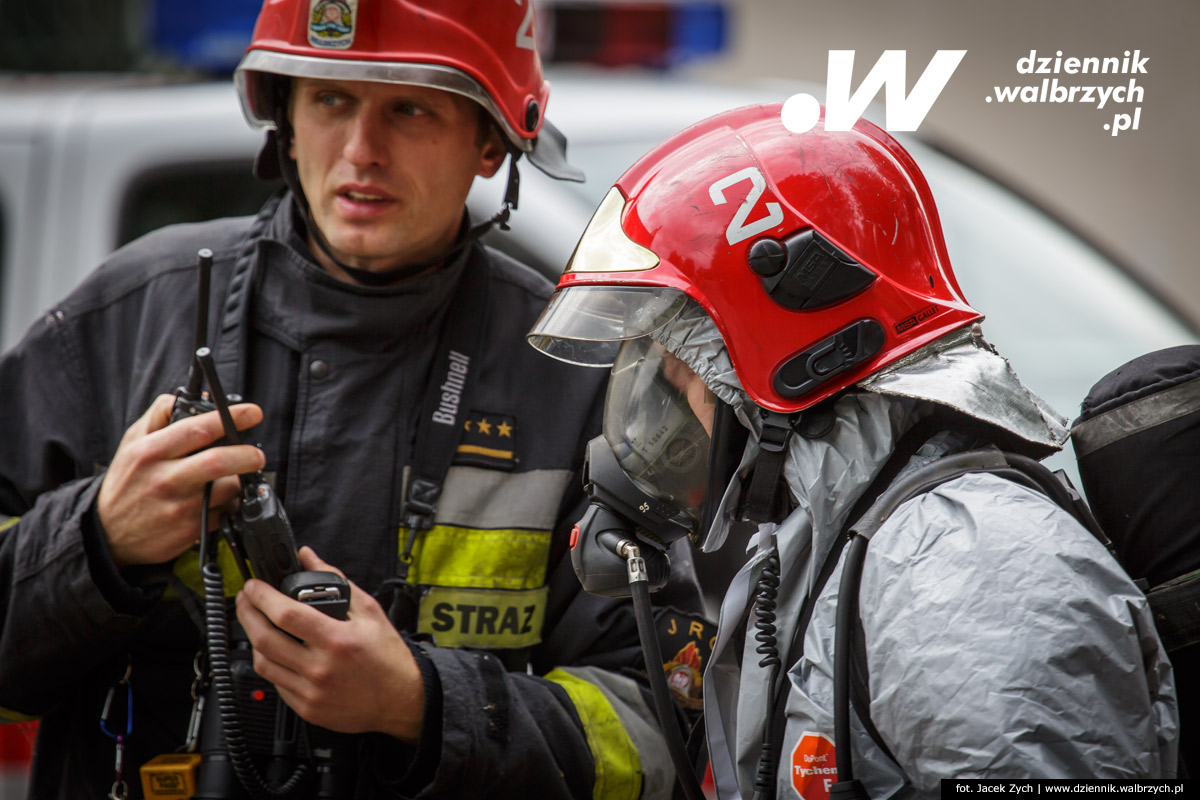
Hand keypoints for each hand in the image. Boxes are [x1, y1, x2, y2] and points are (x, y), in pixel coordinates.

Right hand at [97, 394, 264, 567]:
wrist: (109, 533)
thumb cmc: (126, 482)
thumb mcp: (132, 442)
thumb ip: (159, 415)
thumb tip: (186, 397)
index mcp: (150, 452)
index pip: (197, 429)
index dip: (230, 419)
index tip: (251, 413)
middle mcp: (165, 480)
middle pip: (218, 462)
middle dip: (247, 455)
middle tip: (256, 454)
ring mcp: (179, 508)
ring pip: (227, 489)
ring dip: (239, 482)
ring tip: (232, 478)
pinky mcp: (191, 530)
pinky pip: (226, 512)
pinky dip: (231, 504)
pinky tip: (219, 499)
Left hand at [236, 546, 425, 741]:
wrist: (401, 700)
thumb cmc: (388, 658)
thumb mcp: (370, 611)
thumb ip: (337, 581)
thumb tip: (310, 559)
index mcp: (337, 640)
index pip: (285, 614)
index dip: (262, 596)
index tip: (254, 586)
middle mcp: (320, 668)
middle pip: (264, 638)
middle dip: (246, 613)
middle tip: (246, 600)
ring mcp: (310, 691)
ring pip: (262, 663)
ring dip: (253, 639)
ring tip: (257, 623)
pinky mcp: (306, 707)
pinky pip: (275, 683)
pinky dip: (269, 663)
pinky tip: (274, 650)